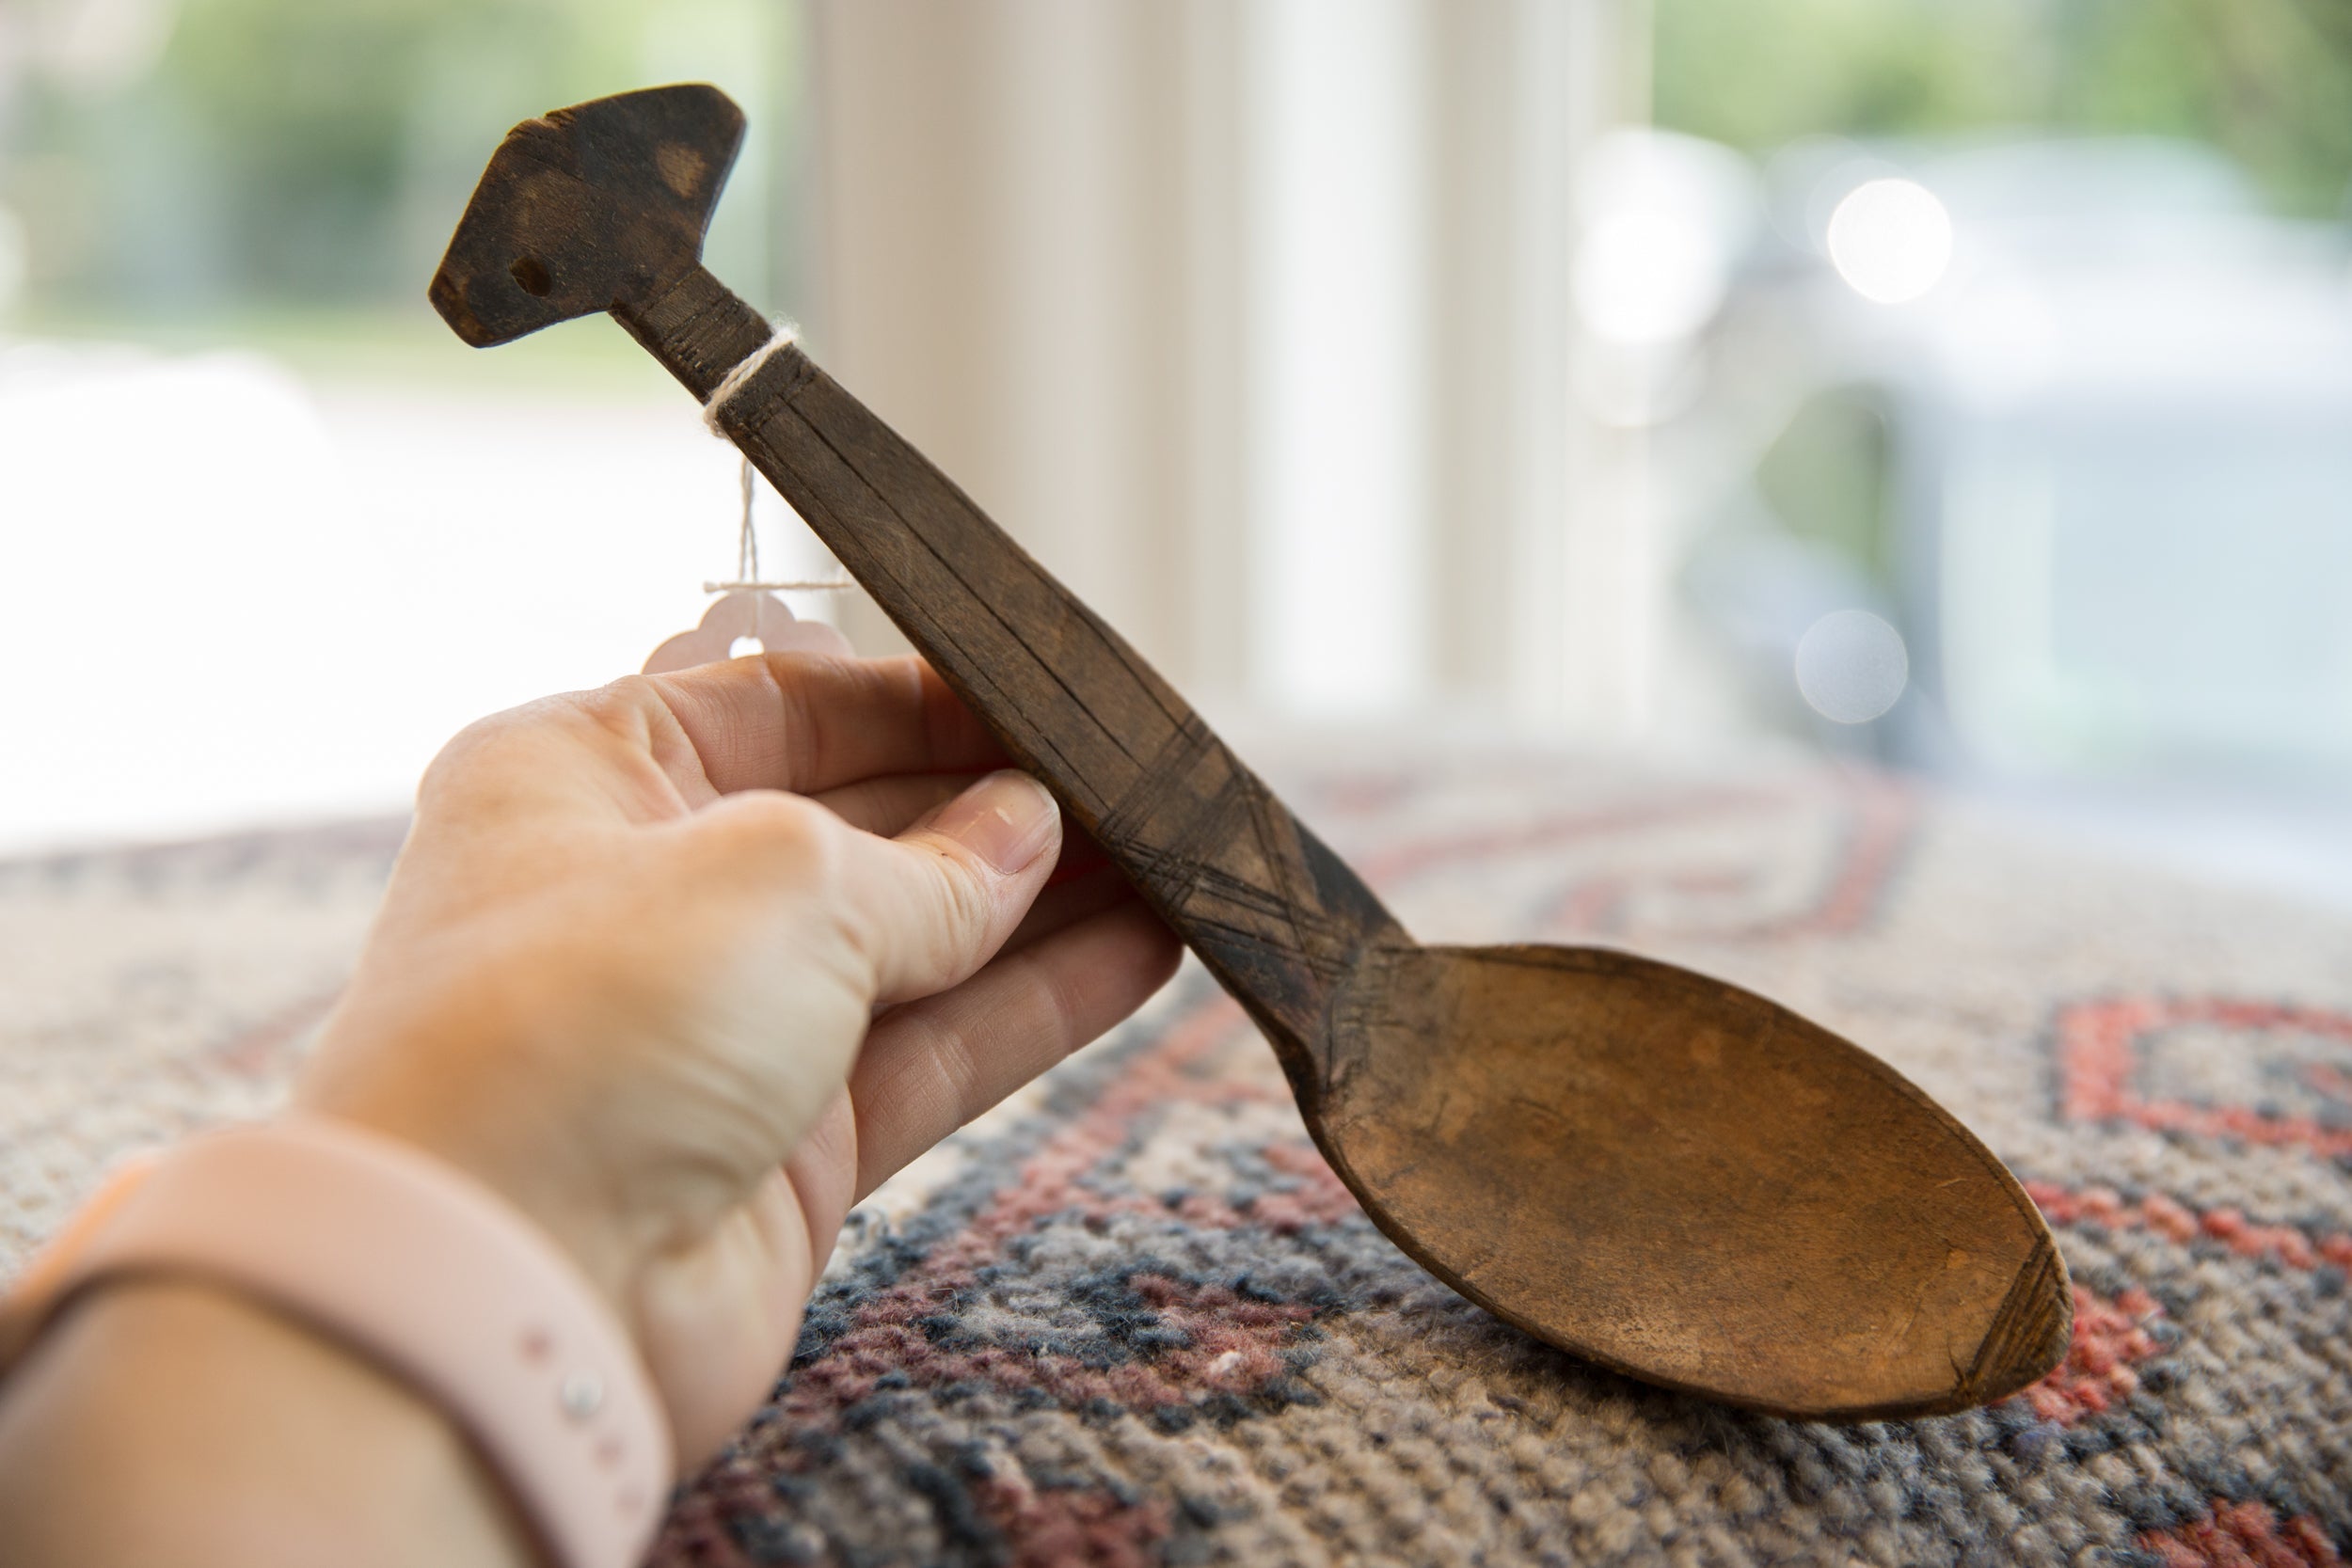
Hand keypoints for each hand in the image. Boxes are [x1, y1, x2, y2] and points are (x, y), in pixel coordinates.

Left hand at [295, 648, 1180, 1465]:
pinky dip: (1040, 1002)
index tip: (1046, 699)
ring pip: (917, 944)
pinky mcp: (789, 1146)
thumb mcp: (781, 878)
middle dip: (998, 802)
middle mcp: (648, 891)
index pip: (782, 698)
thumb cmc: (592, 1025)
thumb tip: (1033, 829)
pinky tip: (1149, 953)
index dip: (921, 697)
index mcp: (588, 773)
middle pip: (860, 820)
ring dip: (1045, 904)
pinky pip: (938, 1050)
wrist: (511, 1295)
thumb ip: (932, 862)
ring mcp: (721, 1026)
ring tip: (1176, 858)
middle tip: (1138, 782)